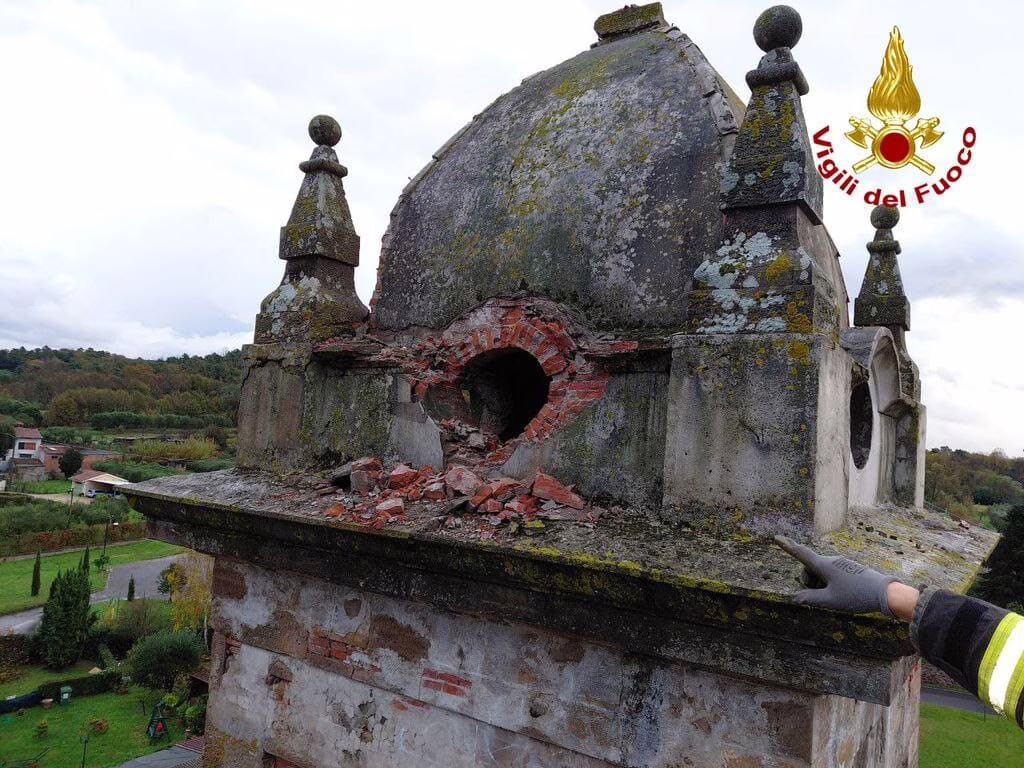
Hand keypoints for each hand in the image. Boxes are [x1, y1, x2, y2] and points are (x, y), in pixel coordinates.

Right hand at [774, 535, 896, 615]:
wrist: (885, 593)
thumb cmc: (856, 596)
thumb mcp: (830, 601)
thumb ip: (811, 599)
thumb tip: (795, 598)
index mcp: (825, 565)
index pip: (801, 554)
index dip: (788, 546)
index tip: (776, 537)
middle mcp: (831, 561)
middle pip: (810, 568)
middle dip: (809, 581)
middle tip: (820, 596)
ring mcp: (841, 564)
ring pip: (821, 572)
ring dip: (820, 584)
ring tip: (834, 596)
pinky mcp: (849, 569)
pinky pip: (832, 574)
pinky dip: (830, 583)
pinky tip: (842, 594)